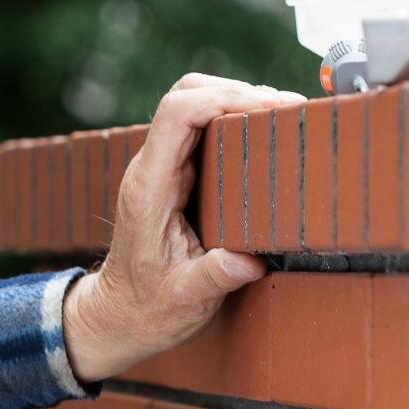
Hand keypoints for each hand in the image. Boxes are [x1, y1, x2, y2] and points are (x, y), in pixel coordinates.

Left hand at [62, 74, 305, 382]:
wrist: (119, 316)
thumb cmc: (147, 309)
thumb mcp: (186, 299)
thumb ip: (214, 278)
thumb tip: (248, 262)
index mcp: (150, 188)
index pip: (178, 114)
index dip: (226, 98)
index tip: (273, 109)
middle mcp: (151, 169)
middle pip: (187, 95)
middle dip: (239, 92)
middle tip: (290, 111)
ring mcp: (160, 169)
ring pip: (195, 106)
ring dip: (239, 102)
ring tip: (285, 119)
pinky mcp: (173, 176)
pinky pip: (201, 130)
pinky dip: (234, 121)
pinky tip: (264, 136)